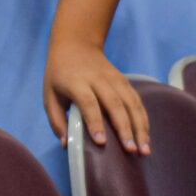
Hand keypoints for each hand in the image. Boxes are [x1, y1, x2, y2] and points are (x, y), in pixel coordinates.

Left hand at [45, 38, 150, 153]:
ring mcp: (114, 78)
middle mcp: (98, 79)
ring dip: (140, 126)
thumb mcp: (49, 95)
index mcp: (76, 82)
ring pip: (130, 102)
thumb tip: (66, 145)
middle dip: (124, 128)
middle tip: (131, 150)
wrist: (76, 44)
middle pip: (114, 103)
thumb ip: (56, 121)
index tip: (101, 142)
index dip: (95, 121)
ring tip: (144, 149)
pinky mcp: (124, 80)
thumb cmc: (59, 75)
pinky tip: (146, 137)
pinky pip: (137, 101)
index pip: (88, 102)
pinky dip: (143, 119)